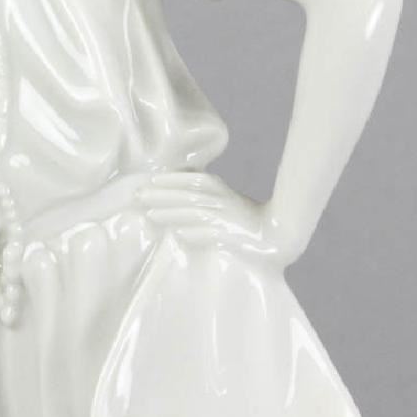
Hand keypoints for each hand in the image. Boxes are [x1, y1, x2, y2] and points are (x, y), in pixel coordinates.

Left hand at [135, 171, 305, 266]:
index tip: (148, 181)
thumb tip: (176, 199)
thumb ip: (203, 197)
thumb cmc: (246, 218)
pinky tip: (178, 236)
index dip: (170, 180)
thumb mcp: (224, 200)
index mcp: (219, 190)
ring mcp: (226, 219)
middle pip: (187, 196)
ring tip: (150, 215)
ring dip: (171, 213)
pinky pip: (211, 234)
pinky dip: (195, 234)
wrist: (277, 234)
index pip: (191, 181)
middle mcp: (221, 201)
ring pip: (194, 214)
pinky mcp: (233, 236)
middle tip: (138, 196)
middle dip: (162, 195)